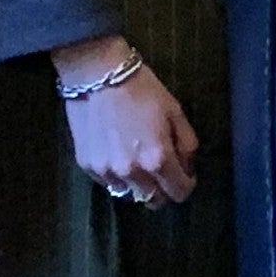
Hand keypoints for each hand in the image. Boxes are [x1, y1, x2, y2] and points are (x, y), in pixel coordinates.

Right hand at [52, 33, 199, 205]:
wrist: (97, 75)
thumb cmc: (141, 89)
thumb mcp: (175, 111)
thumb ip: (187, 144)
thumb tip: (187, 166)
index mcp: (157, 159)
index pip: (178, 192)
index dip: (186, 185)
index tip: (186, 174)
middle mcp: (131, 172)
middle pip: (154, 201)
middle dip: (164, 190)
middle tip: (164, 172)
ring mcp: (106, 172)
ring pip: (130, 195)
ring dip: (140, 186)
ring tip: (140, 164)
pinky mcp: (87, 166)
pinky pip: (109, 183)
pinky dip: (118, 177)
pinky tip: (119, 156)